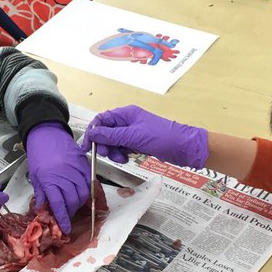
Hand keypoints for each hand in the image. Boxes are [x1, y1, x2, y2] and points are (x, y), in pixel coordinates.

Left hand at [25, 122, 90, 233]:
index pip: (59, 204)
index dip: (63, 218)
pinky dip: (87, 190)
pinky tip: (81, 192)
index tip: (65, 228)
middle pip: (73, 200)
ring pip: (84, 193)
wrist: (46, 133)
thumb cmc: (38, 154)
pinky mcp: (83, 163)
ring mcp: (76, 169)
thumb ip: (41, 193)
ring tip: (73, 204)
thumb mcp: (35, 175)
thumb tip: (43, 209)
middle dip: (71, 211)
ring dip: (80, 202)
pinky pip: (89, 181)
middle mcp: (65, 175)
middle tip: (67, 214)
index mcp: (50, 179)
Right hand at [79, 106, 208, 168]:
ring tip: (123, 158)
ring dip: (114, 151)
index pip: (101, 120)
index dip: (93, 133)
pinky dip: (123, 153)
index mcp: (126, 114)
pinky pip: (123, 147)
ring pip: (114, 141)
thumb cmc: (161, 138)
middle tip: (109, 155)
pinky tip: (129, 157)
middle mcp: (127, 121)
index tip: (88, 147)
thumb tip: (92, 134)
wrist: (184, 147)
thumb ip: (111, 136)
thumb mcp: (133, 136)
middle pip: (106, 132)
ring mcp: (133, 132)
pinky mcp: (138, 142)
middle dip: (105, 144)